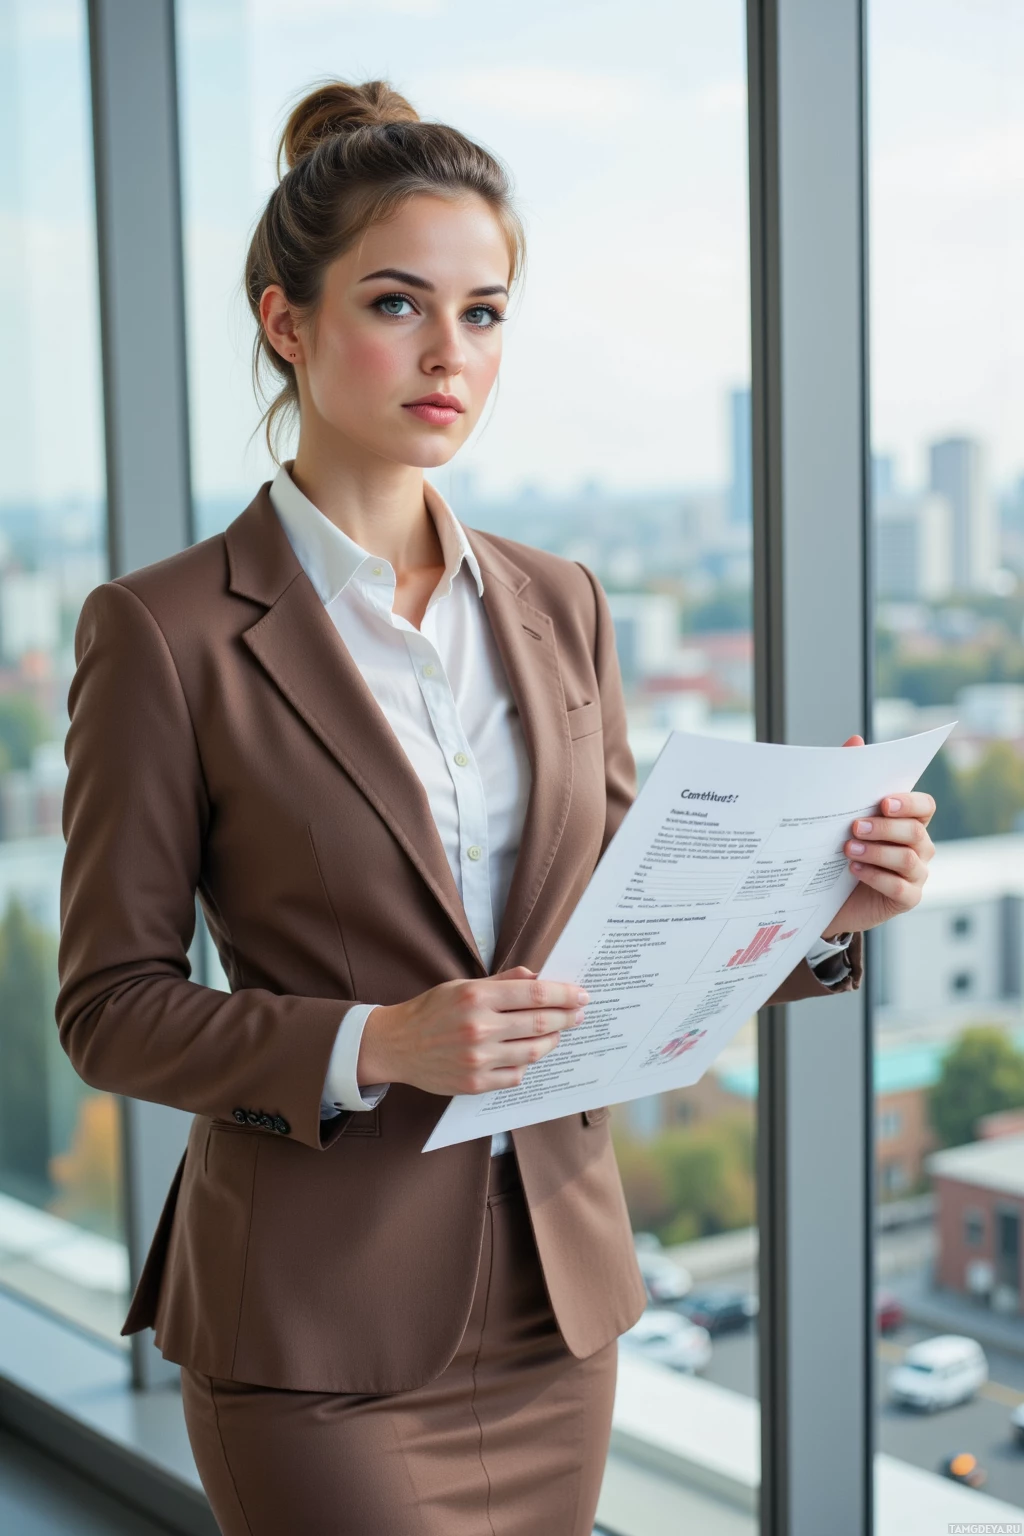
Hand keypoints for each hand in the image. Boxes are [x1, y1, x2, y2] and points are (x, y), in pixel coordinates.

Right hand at [356, 965, 587, 1095]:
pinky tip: (527, 1054)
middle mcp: (479, 1029)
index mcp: (476, 998)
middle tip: (579, 1013)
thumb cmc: (430, 1011)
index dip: (564, 994)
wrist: (396, 1046)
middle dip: (566, 1017)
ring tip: (557, 1032)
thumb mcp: (462, 986)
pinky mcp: (475, 1084)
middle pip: (539, 1023)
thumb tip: (538, 977)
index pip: (534, 994)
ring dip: (551, 1041)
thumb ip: (502, 982)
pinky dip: (526, 1064)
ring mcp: (478, 1059)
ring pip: (533, 1052)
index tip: (581, 995)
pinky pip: (516, 1075)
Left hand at [824, 734, 935, 937]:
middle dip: (884, 827)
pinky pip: (900, 887)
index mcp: (909, 821)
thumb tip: (855, 741)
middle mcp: (919, 846)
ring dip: (876, 851)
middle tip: (854, 826)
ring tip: (847, 849)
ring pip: (908, 858)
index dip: (909, 802)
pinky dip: (876, 876)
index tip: (883, 802)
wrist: (826, 894)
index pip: (924, 806)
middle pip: (915, 831)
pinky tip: (854, 870)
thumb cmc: (839, 849)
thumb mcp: (841, 814)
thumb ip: (851, 778)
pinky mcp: (907, 898)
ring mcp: (917, 874)